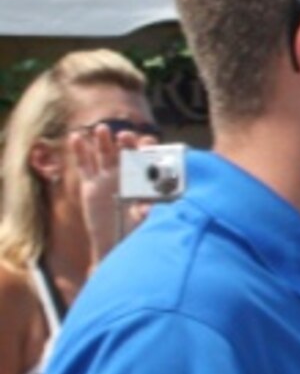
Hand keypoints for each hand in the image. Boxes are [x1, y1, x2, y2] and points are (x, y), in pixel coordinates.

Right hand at [71, 123, 153, 263]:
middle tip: (125, 135)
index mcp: (145, 179)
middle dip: (126, 142)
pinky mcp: (91, 185)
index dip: (148, 149)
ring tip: (102, 130)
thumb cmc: (136, 231)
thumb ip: (149, 213)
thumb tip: (150, 209)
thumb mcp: (146, 221)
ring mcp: (108, 178)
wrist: (115, 243)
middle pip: (126, 152)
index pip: (148, 159)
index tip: (148, 144)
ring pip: (105, 154)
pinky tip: (76, 138)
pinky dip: (80, 151)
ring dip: (103, 140)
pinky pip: (84, 165)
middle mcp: (127, 175)